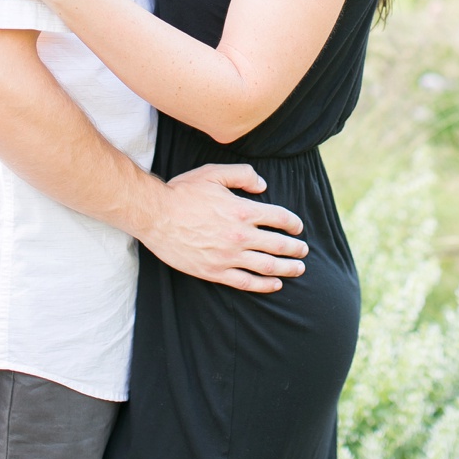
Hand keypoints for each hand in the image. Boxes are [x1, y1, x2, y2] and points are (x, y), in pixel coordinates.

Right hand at [137, 163, 306, 293]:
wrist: (154, 215)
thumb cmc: (182, 192)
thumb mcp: (212, 173)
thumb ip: (242, 175)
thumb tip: (263, 185)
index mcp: (242, 210)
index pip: (280, 218)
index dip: (294, 223)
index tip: (297, 227)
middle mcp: (240, 235)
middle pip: (279, 245)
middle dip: (296, 248)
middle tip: (303, 250)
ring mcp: (228, 256)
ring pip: (268, 266)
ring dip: (287, 268)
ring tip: (298, 269)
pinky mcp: (215, 271)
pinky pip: (246, 282)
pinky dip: (264, 285)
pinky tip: (274, 285)